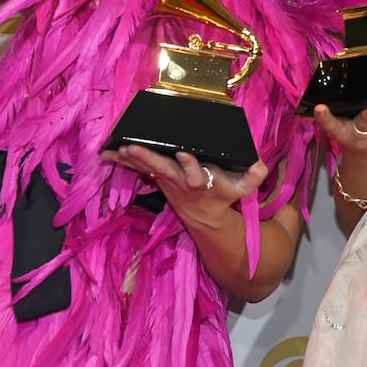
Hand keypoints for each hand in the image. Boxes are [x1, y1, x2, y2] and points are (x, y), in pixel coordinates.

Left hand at [104, 144, 266, 224]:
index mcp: (201, 182)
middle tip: (132, 148)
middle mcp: (180, 181)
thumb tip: (260, 164)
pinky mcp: (157, 177)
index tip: (184, 154)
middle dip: (148, 159)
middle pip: (163, 169)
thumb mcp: (243, 190)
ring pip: (146, 167)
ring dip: (129, 159)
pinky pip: (138, 168)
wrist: (205, 217)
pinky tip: (106, 153)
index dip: (190, 165)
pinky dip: (122, 160)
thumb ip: (253, 177)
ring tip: (113, 149)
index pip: (196, 174)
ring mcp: (166, 180)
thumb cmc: (223, 195)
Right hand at [311, 103, 366, 157]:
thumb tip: (329, 77)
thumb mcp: (338, 125)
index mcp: (343, 131)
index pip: (330, 124)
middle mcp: (361, 134)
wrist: (366, 159)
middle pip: (364, 123)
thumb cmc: (350, 133)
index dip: (324, 117)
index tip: (318, 108)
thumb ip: (334, 111)